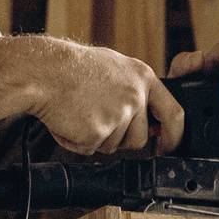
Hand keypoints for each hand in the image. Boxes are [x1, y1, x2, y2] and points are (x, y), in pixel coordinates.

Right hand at [0, 35, 185, 154]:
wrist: (44, 72)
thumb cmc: (73, 69)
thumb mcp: (115, 69)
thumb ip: (136, 92)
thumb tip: (151, 121)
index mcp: (143, 78)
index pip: (174, 113)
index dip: (173, 136)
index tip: (167, 146)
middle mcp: (135, 97)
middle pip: (139, 139)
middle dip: (120, 138)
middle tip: (97, 118)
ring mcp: (118, 116)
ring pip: (114, 146)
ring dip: (97, 138)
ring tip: (81, 112)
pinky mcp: (98, 133)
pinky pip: (91, 149)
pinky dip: (78, 141)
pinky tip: (70, 119)